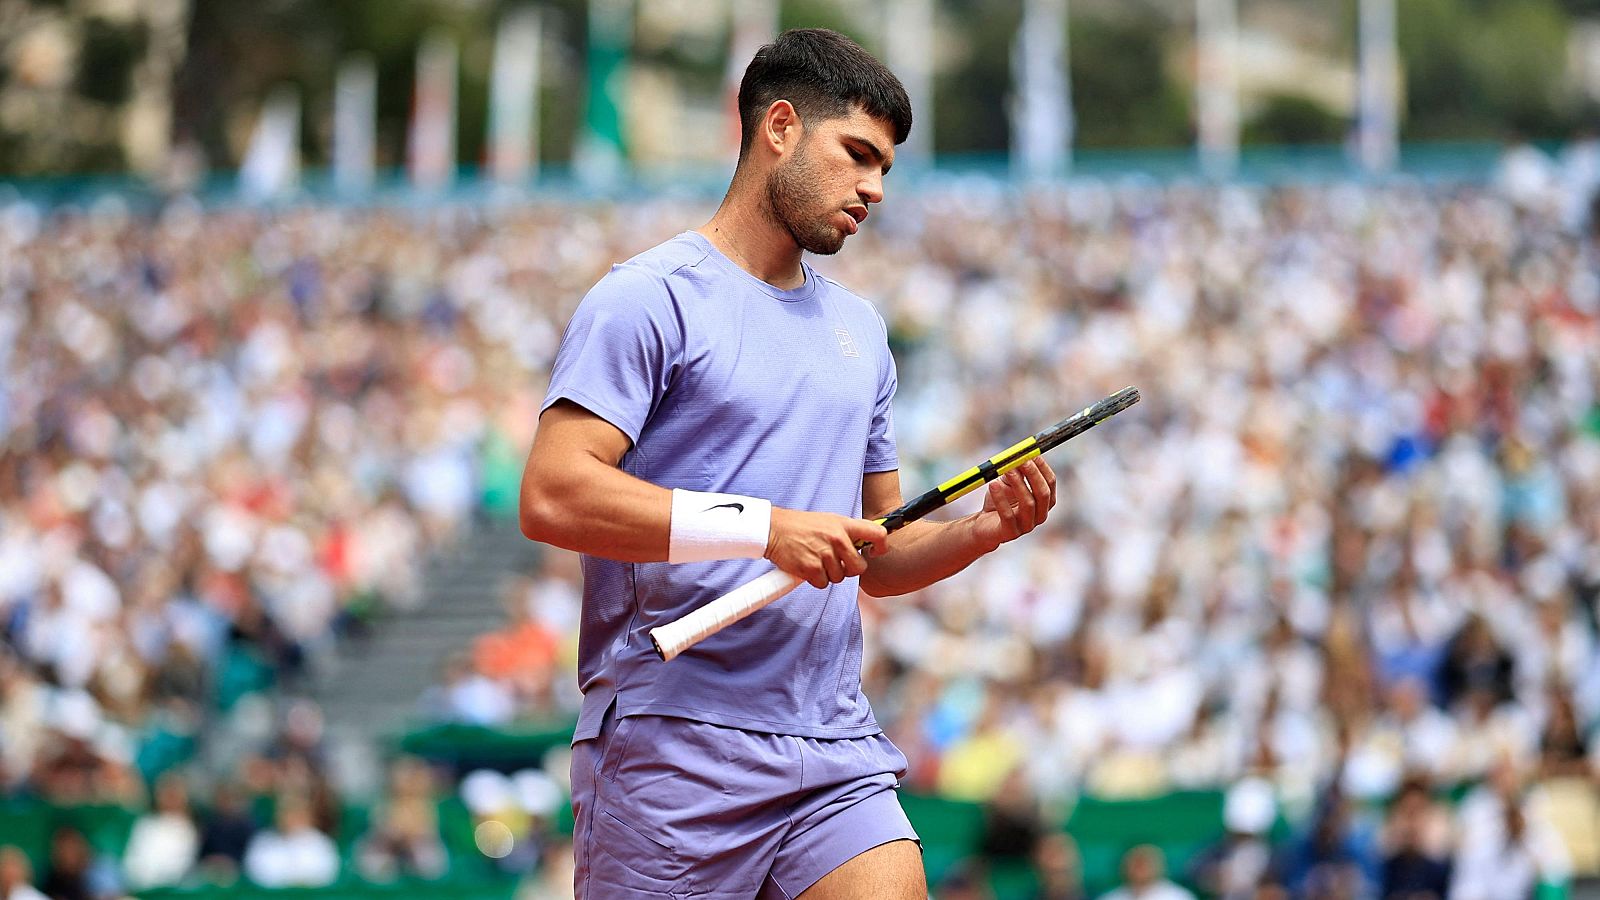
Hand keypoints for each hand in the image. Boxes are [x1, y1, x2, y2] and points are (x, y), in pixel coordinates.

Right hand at [765, 508, 888, 589]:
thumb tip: (868, 543)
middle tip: (837, 562)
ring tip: (817, 559)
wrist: (774, 529)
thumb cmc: (802, 526)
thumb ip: (848, 531)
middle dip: (850, 569)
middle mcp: (837, 539)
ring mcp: (824, 554)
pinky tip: (808, 566)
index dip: (881, 546)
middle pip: (859, 567)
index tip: (874, 551)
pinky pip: (823, 584)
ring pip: (839, 577)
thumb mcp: (829, 520)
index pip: (877, 533)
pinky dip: (816, 579)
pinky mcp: (811, 569)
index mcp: (844, 525)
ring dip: (829, 573)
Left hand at [972, 459, 1055, 550]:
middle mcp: (1039, 515)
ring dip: (1018, 484)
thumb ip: (1016, 471)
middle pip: (1043, 494)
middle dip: (1033, 475)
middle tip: (1021, 461)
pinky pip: (1008, 515)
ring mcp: (1026, 526)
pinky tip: (993, 485)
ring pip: (1028, 504)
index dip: (1042, 467)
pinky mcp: (1010, 533)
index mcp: (1044, 502)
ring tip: (1006, 470)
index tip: (1031, 453)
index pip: (1050, 483)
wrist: (982, 525)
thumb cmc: (999, 502)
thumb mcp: (1008, 483)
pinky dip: (1001, 498)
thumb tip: (1021, 454)